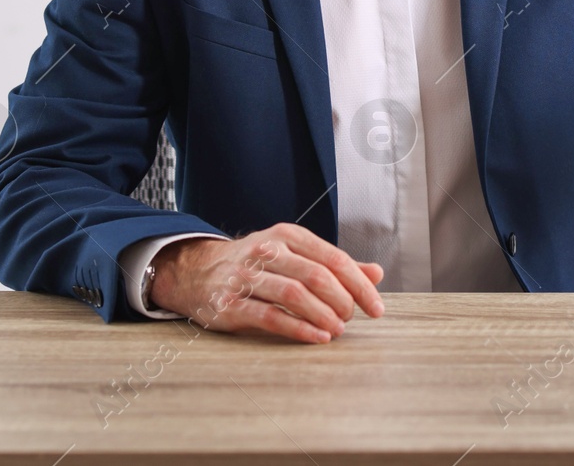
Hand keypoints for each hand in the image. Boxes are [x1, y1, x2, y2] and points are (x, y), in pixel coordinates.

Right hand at [149, 222, 385, 343]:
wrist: (196, 271)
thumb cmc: (256, 265)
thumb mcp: (293, 254)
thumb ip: (334, 264)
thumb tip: (376, 273)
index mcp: (288, 236)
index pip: (334, 259)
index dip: (360, 284)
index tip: (376, 307)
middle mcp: (267, 252)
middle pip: (317, 275)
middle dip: (343, 301)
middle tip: (353, 318)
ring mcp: (246, 277)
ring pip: (295, 295)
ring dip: (323, 315)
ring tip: (338, 329)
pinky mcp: (230, 304)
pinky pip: (270, 317)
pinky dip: (299, 329)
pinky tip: (317, 338)